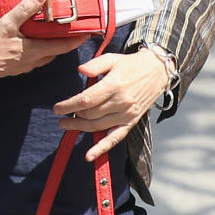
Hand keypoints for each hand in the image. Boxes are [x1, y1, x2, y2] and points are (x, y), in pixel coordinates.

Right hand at [0, 0, 83, 80]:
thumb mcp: (6, 24)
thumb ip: (25, 9)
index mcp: (33, 52)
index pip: (62, 46)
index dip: (76, 40)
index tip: (88, 34)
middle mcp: (31, 62)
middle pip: (54, 53)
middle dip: (63, 44)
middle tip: (69, 32)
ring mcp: (21, 67)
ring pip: (42, 57)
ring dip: (49, 48)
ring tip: (49, 35)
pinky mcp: (12, 69)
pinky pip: (31, 61)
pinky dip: (36, 52)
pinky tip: (28, 44)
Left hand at [53, 48, 170, 161]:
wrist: (158, 72)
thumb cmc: (131, 65)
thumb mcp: (112, 58)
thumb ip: (95, 65)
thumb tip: (80, 70)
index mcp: (114, 85)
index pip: (86, 100)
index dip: (69, 106)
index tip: (57, 108)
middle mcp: (121, 102)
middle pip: (90, 114)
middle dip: (73, 116)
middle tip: (61, 115)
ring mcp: (126, 114)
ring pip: (97, 126)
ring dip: (79, 128)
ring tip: (66, 125)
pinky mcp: (130, 122)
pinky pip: (114, 138)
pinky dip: (101, 149)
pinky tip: (89, 156)